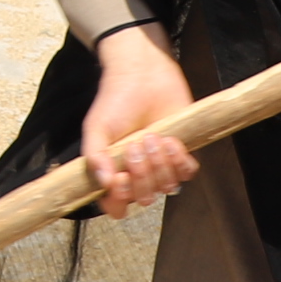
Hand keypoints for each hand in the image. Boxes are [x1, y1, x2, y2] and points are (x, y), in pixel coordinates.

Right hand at [77, 22, 196, 219]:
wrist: (143, 75)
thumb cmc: (115, 100)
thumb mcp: (96, 127)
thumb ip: (94, 156)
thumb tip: (104, 183)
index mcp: (112, 172)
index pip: (115, 206)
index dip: (119, 199)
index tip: (120, 179)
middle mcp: (137, 174)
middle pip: (144, 197)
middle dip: (141, 172)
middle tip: (135, 144)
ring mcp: (160, 166)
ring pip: (166, 186)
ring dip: (160, 163)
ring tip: (151, 135)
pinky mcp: (181, 154)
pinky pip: (186, 173)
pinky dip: (179, 160)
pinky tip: (170, 140)